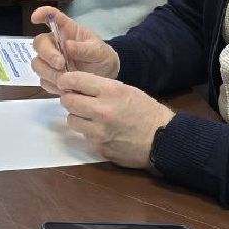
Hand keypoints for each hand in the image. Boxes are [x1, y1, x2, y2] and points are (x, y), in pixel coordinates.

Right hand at [30, 7, 118, 92]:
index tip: (35, 19)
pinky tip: (65, 87)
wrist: (105, 77)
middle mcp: (55, 44)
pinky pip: (44, 81)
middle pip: (39, 43)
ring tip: (66, 80)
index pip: (51, 16)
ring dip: (49, 72)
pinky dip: (53, 85)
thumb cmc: (102, 57)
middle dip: (47, 54)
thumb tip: (68, 46)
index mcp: (67, 31)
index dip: (42, 13)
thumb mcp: (100, 51)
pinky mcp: (51, 77)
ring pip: (37, 64)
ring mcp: (51, 61)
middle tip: (60, 65)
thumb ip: (85, 48)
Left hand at [56, 72, 173, 169]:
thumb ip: (99, 87)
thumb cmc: (145, 110)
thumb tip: (74, 86)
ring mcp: (99, 132)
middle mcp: (102, 111)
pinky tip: (102, 130)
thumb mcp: (125, 90)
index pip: (74, 80)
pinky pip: (84, 137)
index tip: (66, 82)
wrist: (163, 139)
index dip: (66, 80)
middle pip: (67, 102)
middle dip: (69, 99)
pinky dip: (89, 132)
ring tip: (90, 116)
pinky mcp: (99, 148)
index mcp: (110, 91)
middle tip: (76, 99)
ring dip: (77, 117)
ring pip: (72, 121)